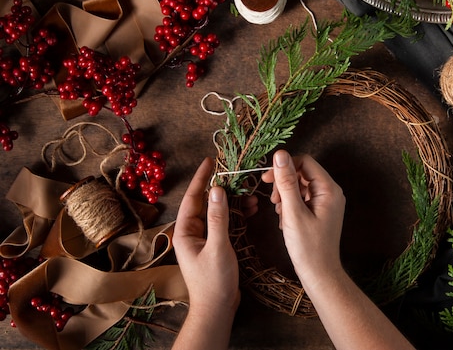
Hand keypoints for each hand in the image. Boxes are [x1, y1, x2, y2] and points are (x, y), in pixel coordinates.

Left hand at [173, 157, 239, 314]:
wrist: (217, 308)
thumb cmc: (213, 281)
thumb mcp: (218, 247)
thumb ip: (218, 218)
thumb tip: (217, 190)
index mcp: (185, 232)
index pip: (192, 198)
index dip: (201, 178)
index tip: (210, 161)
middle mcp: (192, 233)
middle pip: (204, 202)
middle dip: (220, 188)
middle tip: (235, 173)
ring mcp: (203, 239)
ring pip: (217, 212)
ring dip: (232, 202)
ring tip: (249, 194)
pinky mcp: (215, 245)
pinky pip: (224, 223)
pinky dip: (236, 214)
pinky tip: (250, 209)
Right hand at [261, 150, 345, 283]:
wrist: (320, 274)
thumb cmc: (308, 247)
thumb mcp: (293, 212)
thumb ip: (286, 182)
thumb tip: (280, 155)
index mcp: (329, 189)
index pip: (305, 162)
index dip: (284, 167)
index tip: (266, 180)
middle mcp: (330, 192)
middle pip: (302, 173)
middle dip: (284, 183)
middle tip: (273, 201)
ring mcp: (326, 202)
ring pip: (300, 186)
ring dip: (286, 195)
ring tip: (280, 213)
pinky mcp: (320, 211)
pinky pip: (302, 198)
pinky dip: (290, 205)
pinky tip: (285, 219)